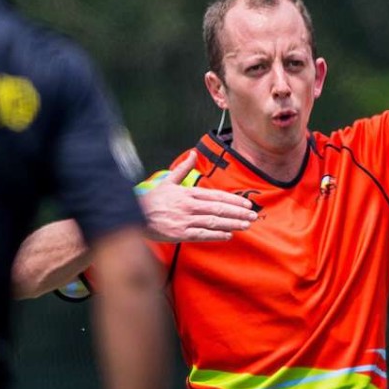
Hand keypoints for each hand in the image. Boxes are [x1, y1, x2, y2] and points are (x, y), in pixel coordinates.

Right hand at [141, 152, 257, 241]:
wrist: (134, 216)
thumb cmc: (152, 200)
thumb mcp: (168, 181)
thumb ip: (183, 169)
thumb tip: (193, 154)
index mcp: (188, 193)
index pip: (216, 196)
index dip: (234, 201)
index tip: (247, 204)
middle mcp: (189, 206)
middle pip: (219, 209)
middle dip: (238, 213)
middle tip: (253, 216)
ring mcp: (185, 220)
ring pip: (214, 221)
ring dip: (232, 223)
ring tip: (246, 225)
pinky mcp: (180, 234)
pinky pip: (202, 235)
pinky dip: (216, 235)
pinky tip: (229, 235)